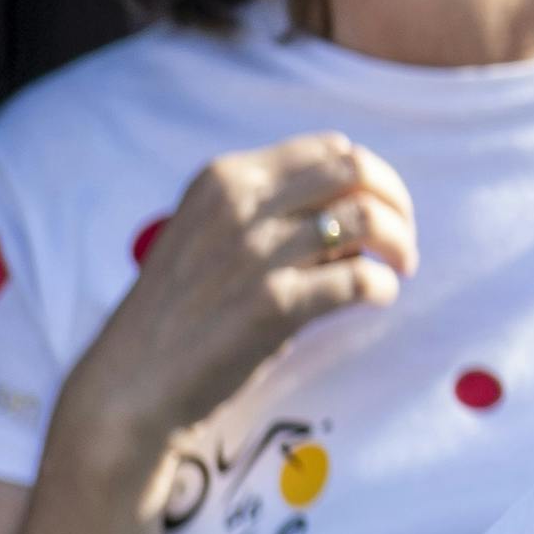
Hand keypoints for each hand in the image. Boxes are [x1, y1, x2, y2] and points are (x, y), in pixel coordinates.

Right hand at [54, 136, 416, 481]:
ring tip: (400, 268)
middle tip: (402, 240)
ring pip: (368, 219)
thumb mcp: (214, 239)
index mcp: (224, 179)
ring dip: (400, 244)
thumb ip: (274, 216)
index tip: (377, 208)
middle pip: (356, 170)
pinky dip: (382, 287)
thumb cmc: (182, 316)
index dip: (367, 176)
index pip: (326, 148)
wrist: (131, 384)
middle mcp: (239, 205)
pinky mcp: (274, 303)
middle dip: (396, 201)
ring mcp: (255, 253)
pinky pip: (361, 278)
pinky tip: (375, 299)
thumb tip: (358, 209)